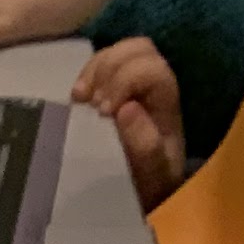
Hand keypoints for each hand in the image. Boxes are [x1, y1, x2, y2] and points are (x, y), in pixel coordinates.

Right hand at [71, 37, 184, 206]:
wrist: (148, 195)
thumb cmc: (152, 186)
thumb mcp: (153, 175)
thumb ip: (145, 145)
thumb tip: (126, 109)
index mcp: (166, 101)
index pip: (151, 68)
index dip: (124, 81)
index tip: (103, 113)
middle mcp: (155, 84)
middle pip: (138, 49)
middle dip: (110, 70)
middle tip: (93, 105)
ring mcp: (135, 83)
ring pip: (120, 50)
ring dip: (95, 70)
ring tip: (81, 99)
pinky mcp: (116, 89)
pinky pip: (103, 65)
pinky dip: (87, 75)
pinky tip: (77, 97)